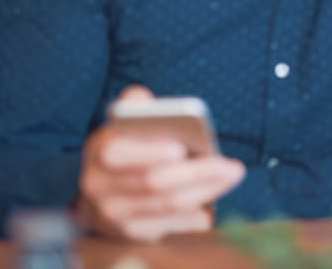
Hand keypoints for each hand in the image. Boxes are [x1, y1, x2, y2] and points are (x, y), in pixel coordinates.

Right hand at [75, 86, 245, 241]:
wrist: (100, 197)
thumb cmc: (127, 151)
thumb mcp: (125, 126)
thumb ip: (135, 108)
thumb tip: (140, 97)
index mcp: (98, 152)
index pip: (116, 153)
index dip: (148, 152)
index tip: (180, 148)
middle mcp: (99, 187)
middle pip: (153, 182)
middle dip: (197, 173)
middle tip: (232, 166)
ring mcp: (114, 215)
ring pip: (167, 204)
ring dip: (206, 190)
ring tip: (232, 175)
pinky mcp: (131, 234)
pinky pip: (171, 225)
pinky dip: (196, 213)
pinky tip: (216, 199)